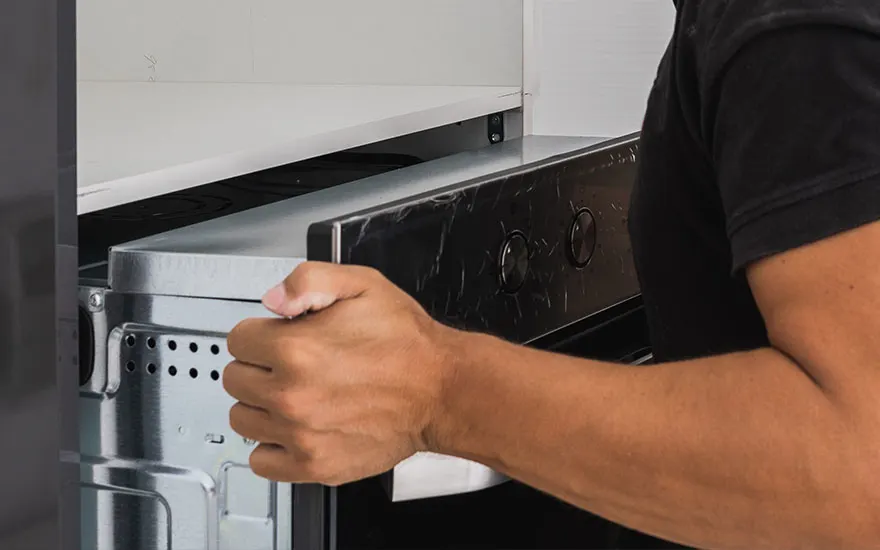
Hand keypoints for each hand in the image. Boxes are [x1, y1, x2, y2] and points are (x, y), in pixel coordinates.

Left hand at [223, 261, 455, 484]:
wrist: (441, 390)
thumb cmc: (407, 342)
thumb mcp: (361, 285)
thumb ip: (308, 280)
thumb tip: (273, 300)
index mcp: (296, 350)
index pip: (237, 340)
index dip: (260, 332)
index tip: (279, 336)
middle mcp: (292, 395)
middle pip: (234, 379)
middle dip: (257, 366)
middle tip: (289, 364)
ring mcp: (300, 435)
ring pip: (242, 419)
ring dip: (260, 405)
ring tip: (292, 394)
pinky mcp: (314, 465)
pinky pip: (262, 461)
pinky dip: (272, 445)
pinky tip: (294, 428)